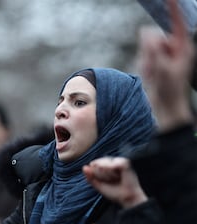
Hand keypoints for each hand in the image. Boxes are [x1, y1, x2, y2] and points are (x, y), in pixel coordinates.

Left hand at [83, 157, 146, 208]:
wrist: (126, 198)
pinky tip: (118, 176)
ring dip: (107, 175)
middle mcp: (112, 162)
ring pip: (103, 164)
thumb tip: (84, 167)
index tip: (104, 182)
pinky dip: (113, 172)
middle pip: (97, 164)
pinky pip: (112, 165)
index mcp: (106, 166)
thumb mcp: (99, 185)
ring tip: (115, 179)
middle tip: (111, 181)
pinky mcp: (124, 163)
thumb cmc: (115, 192)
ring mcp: (118, 161)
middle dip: (101, 175)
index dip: (96, 174)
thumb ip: (90, 177)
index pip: (93, 164)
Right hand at [138, 0, 194, 131]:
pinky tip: (149, 76)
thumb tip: (145, 31)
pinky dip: (144, 66)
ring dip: (146, 61)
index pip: (177, 23)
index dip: (173, 9)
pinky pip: (144, 56)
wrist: (165, 109)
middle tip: (154, 69)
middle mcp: (174, 49)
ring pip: (147, 47)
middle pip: (156, 37)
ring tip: (152, 75)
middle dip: (150, 51)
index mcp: (183, 48)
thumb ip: (153, 48)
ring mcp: (164, 56)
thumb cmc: (170, 90)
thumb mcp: (162, 67)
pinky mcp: (155, 63)